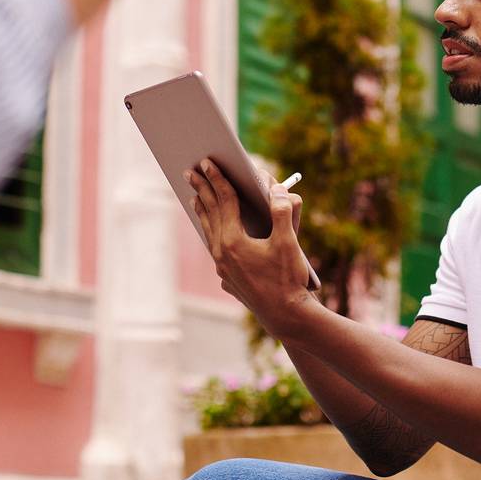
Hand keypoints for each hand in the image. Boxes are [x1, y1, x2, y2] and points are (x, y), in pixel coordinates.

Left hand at [187, 159, 313, 337]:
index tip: (209, 162)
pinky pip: (215, 248)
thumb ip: (282, 212)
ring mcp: (222, 268)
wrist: (286, 316)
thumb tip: (279, 190)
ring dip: (203, 211)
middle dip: (203, 190)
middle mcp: (221, 253)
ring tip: (195, 196)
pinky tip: (212, 231)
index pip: (224, 201)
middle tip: (191, 171)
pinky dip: (211, 232)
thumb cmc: (289, 279)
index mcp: (233, 240)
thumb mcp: (288, 243)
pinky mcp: (228, 279)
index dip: (218, 179)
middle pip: (210, 214)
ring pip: (209, 232)